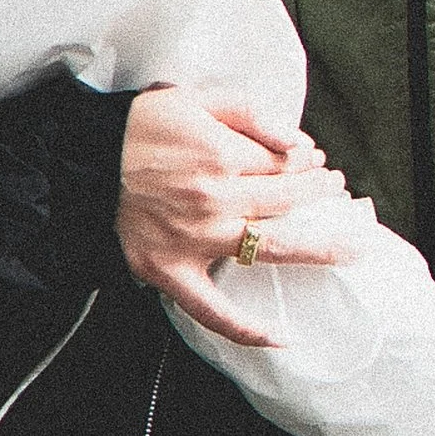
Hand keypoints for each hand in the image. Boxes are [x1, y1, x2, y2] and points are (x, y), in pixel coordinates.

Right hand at [115, 87, 345, 348]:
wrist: (84, 161)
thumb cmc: (138, 128)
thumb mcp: (194, 98)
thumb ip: (250, 112)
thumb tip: (297, 139)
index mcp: (222, 155)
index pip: (287, 162)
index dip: (309, 161)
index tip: (316, 161)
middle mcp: (216, 200)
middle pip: (290, 200)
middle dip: (322, 192)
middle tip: (337, 191)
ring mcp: (196, 241)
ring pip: (271, 248)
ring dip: (318, 247)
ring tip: (350, 247)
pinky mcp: (171, 272)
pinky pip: (212, 310)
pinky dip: (245, 328)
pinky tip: (279, 338)